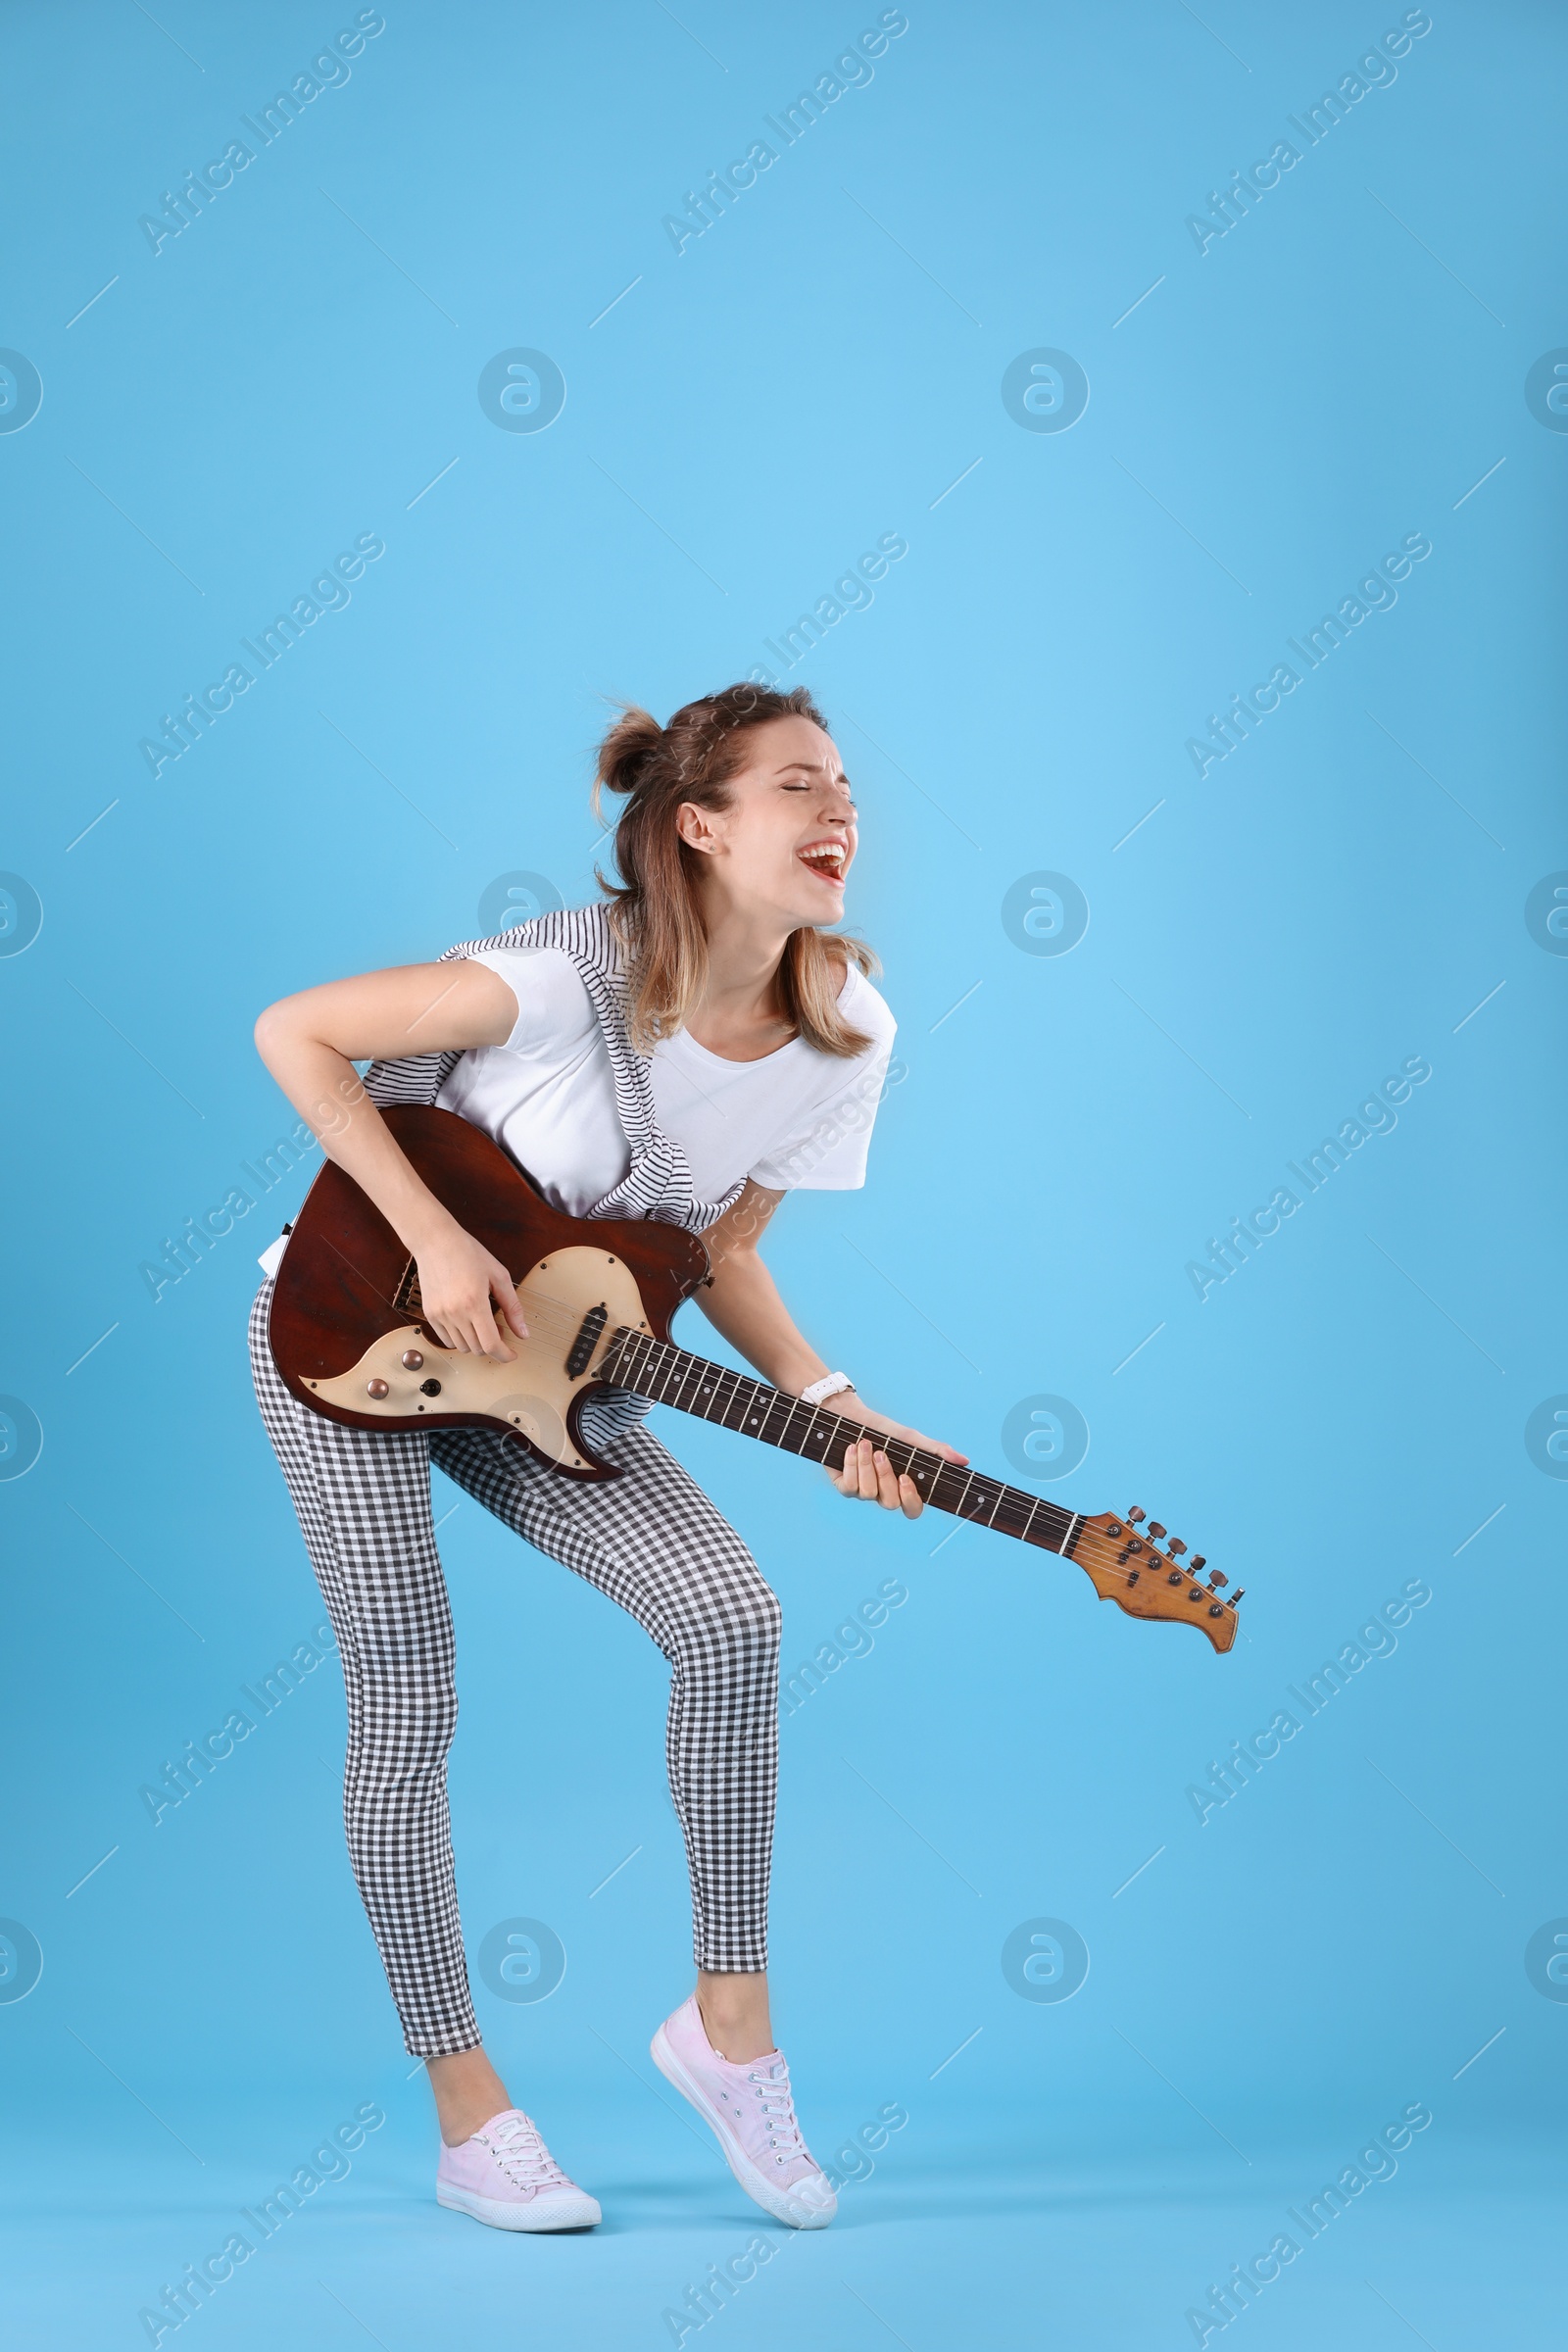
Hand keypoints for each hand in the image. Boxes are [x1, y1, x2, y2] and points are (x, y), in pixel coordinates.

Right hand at [413, 1222, 527, 1360]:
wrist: (436, 1242)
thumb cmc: (467, 1253)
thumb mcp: (499, 1276)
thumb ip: (513, 1307)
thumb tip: (523, 1332)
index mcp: (475, 1303)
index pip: (491, 1345)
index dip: (505, 1355)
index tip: (511, 1354)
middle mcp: (455, 1313)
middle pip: (478, 1349)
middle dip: (493, 1344)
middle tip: (498, 1328)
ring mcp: (440, 1315)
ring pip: (462, 1347)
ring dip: (476, 1342)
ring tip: (481, 1322)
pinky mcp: (430, 1314)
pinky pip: (446, 1340)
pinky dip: (460, 1338)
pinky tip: (466, 1322)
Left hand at [829, 1396, 967, 1519]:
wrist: (848, 1415)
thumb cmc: (881, 1429)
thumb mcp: (908, 1437)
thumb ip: (934, 1450)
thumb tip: (965, 1461)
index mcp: (902, 1486)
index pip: (913, 1509)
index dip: (911, 1500)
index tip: (906, 1478)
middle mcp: (883, 1493)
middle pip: (890, 1503)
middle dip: (885, 1476)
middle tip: (881, 1453)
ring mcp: (863, 1491)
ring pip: (868, 1493)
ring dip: (866, 1466)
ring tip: (864, 1444)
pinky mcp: (844, 1485)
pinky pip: (849, 1487)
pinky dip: (851, 1465)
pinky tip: (851, 1448)